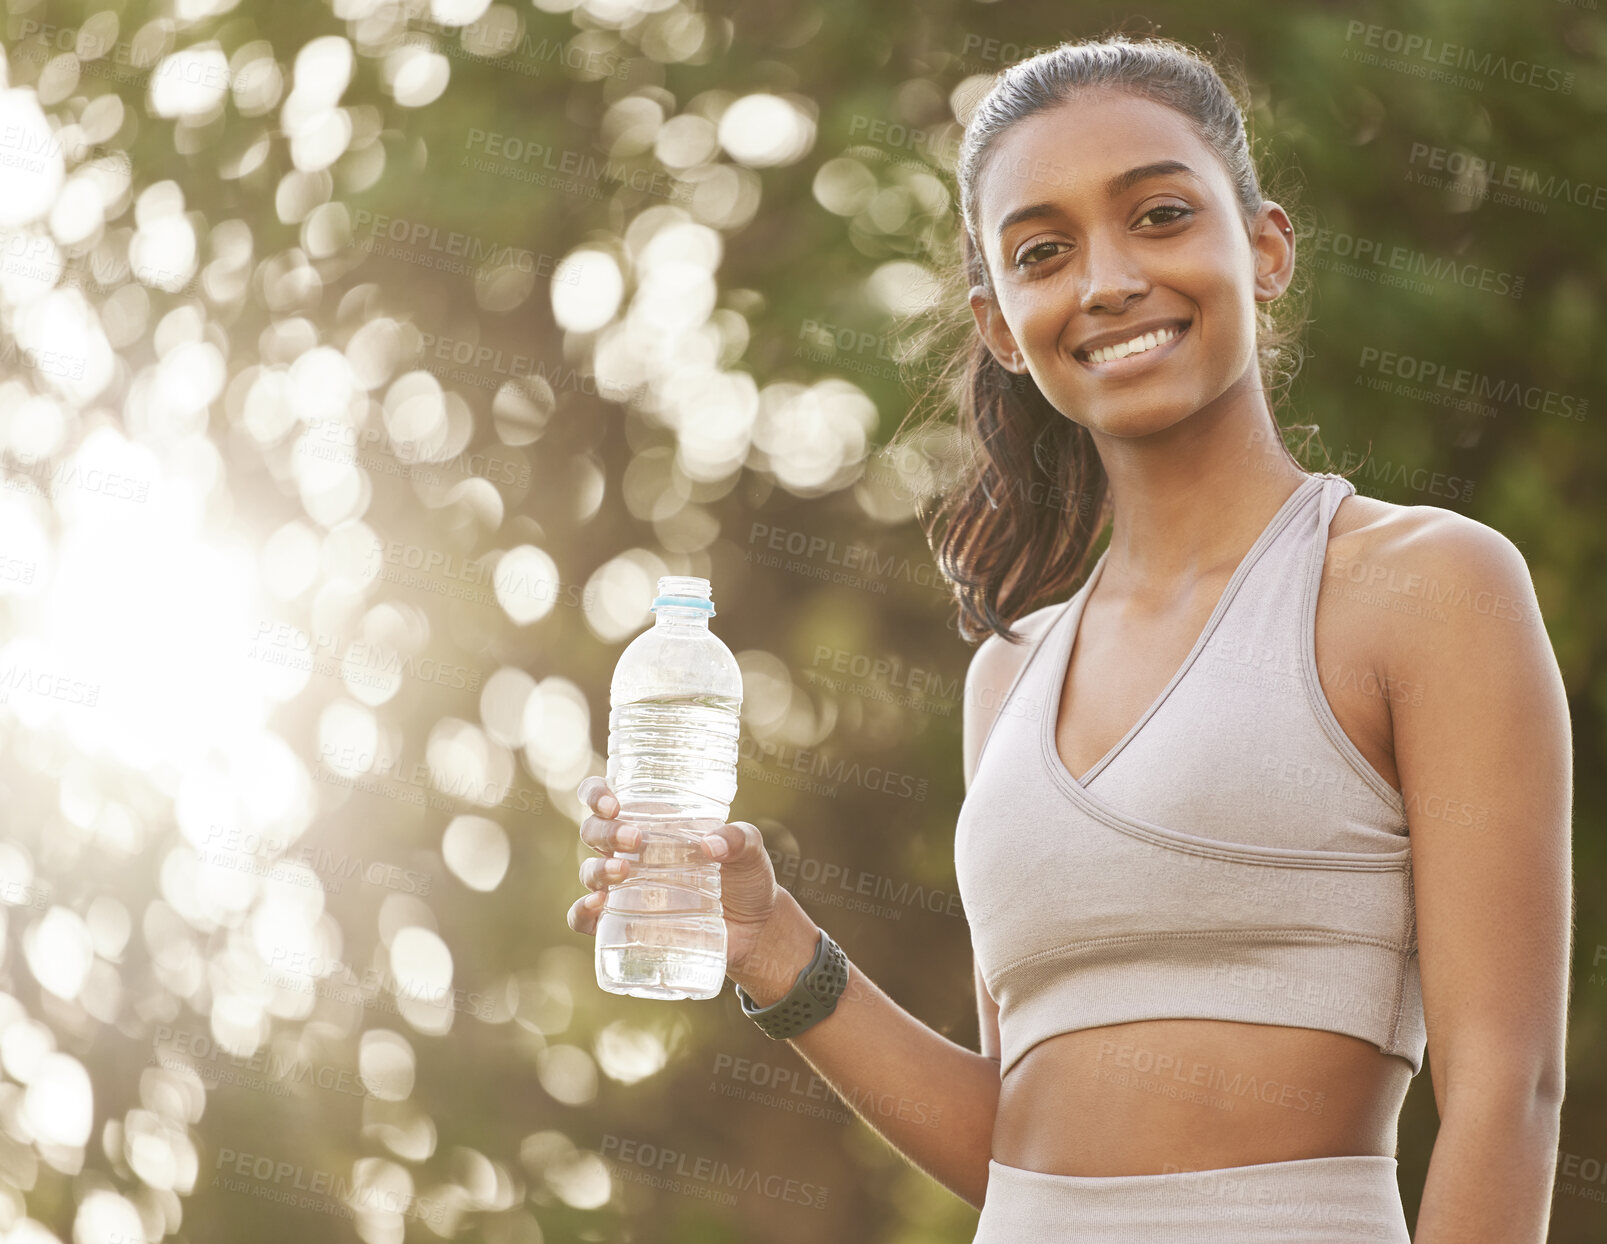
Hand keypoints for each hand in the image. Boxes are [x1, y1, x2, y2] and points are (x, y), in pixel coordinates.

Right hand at [568, 775, 784, 982]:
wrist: (755, 931)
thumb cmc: (746, 878)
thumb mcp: (750, 851)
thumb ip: (739, 839)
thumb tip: (710, 846)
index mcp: (651, 823)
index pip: (605, 799)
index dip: (596, 794)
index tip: (612, 804)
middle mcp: (630, 852)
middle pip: (593, 831)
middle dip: (605, 831)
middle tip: (634, 839)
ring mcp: (624, 889)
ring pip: (589, 871)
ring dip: (598, 869)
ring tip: (623, 871)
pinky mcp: (624, 923)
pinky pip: (585, 919)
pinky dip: (581, 912)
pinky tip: (596, 907)